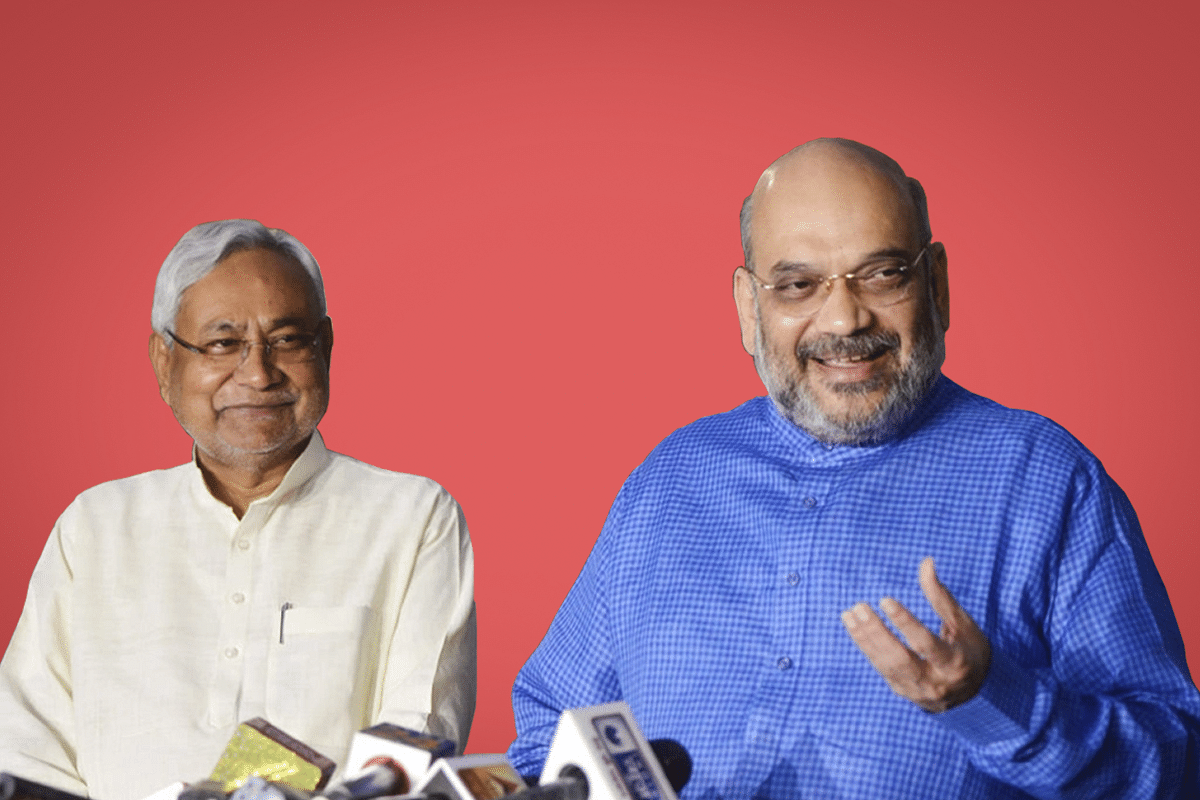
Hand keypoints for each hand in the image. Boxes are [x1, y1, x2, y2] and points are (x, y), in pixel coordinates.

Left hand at [840, 557, 990, 711]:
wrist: (972, 693)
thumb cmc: (968, 649)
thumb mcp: (961, 623)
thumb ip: (941, 596)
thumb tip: (926, 562)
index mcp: (955, 664)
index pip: (925, 643)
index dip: (904, 622)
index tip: (885, 600)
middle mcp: (936, 682)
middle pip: (900, 659)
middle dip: (876, 633)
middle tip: (859, 607)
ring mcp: (918, 691)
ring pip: (886, 666)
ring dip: (864, 639)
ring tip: (849, 615)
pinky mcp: (903, 692)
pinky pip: (881, 669)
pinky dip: (867, 647)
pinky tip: (855, 628)